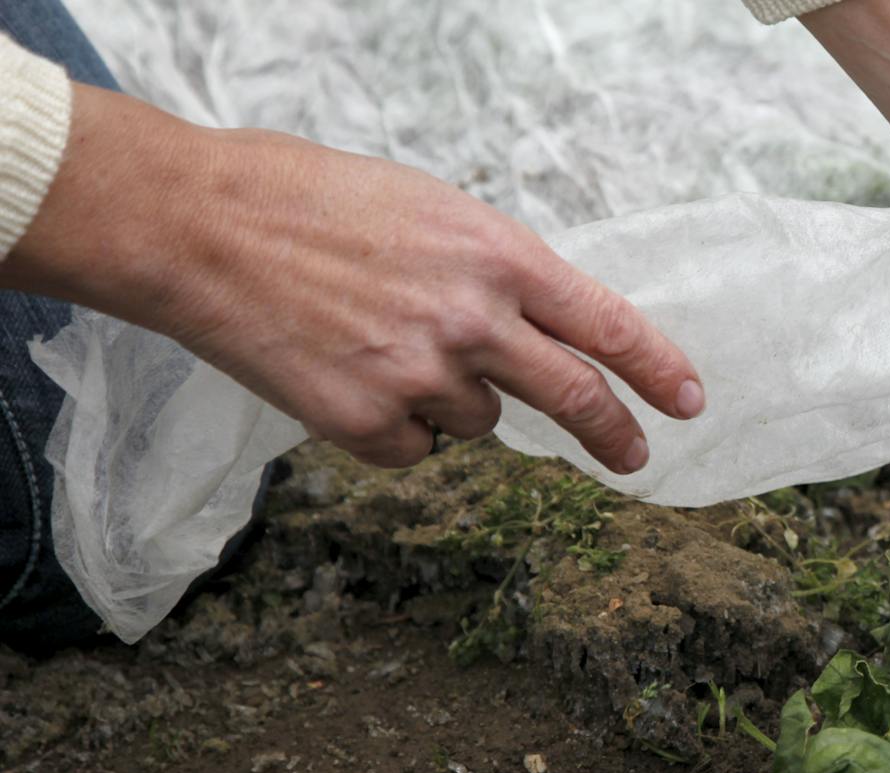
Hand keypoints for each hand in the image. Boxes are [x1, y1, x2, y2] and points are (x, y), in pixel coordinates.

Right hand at [0, 86, 702, 471]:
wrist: (199, 226)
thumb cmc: (309, 201)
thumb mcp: (430, 213)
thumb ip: (494, 273)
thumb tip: (539, 328)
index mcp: (498, 255)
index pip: (606, 324)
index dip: (658, 368)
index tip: (690, 400)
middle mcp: (474, 320)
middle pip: (575, 397)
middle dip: (615, 434)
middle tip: (635, 455)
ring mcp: (423, 376)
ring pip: (479, 421)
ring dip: (451, 398)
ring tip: (378, 342)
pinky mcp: (369, 423)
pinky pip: (415, 449)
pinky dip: (393, 427)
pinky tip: (346, 376)